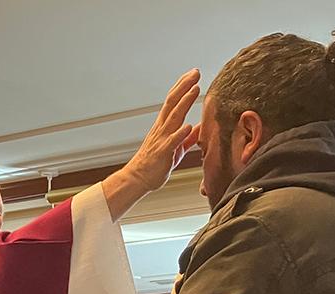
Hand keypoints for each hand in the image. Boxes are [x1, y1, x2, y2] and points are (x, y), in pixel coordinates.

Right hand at [124, 69, 201, 192]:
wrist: (137, 179)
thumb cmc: (154, 165)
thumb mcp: (175, 149)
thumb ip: (186, 138)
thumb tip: (198, 128)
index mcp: (164, 127)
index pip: (173, 101)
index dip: (183, 87)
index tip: (193, 75)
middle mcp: (162, 129)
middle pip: (172, 102)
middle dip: (184, 86)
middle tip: (196, 72)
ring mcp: (162, 139)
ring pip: (173, 117)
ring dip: (184, 102)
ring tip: (194, 89)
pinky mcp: (163, 153)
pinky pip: (172, 142)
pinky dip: (180, 133)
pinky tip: (189, 126)